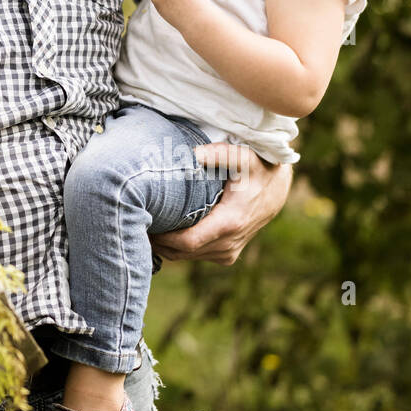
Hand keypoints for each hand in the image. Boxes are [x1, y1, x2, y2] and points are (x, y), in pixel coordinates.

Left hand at [150, 143, 291, 264]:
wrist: (276, 189)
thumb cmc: (256, 169)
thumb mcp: (242, 156)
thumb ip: (219, 154)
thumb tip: (194, 154)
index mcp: (230, 223)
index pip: (187, 242)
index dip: (162, 238)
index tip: (143, 225)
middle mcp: (229, 244)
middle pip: (182, 253)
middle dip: (158, 242)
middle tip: (134, 224)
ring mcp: (228, 252)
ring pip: (187, 257)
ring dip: (165, 246)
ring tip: (144, 226)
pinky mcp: (227, 254)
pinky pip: (196, 256)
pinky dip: (178, 248)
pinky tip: (163, 232)